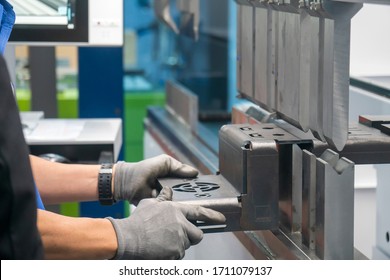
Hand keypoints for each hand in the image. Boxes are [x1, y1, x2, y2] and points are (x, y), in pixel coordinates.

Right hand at [107, 187, 225, 259]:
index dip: (212, 215)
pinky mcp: (175, 252)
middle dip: (192, 236)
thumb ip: (163, 198)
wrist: (129, 238)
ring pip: (186, 245)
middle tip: (180, 236)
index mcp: (176, 210)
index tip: (221, 219)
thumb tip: (168, 191)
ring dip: (179, 245)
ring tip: (162, 241)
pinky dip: (172, 253)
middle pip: (197, 234)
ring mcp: (179, 239)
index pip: (199, 212)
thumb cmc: (137, 221)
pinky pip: (178, 255)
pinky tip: (160, 248)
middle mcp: (181, 224)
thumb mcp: (150, 203)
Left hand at [113, 154, 197, 204]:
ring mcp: (166, 200)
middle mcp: (172, 190)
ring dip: (182, 203)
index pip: (189, 183)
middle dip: (192, 197)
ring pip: (179, 204)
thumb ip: (178, 166)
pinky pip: (168, 210)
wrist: (127, 182)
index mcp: (174, 178)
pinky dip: (171, 208)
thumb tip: (195, 172)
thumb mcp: (164, 162)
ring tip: (190, 204)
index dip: (197, 186)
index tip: (206, 189)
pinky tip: (176, 207)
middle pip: (187, 195)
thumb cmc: (144, 169)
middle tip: (200, 198)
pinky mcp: (160, 208)